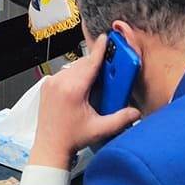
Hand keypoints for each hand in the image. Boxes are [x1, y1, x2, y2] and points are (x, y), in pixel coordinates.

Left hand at [29, 34, 140, 167]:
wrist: (50, 147)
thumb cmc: (72, 138)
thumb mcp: (100, 129)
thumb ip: (120, 119)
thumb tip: (137, 112)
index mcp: (73, 89)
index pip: (90, 64)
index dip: (100, 50)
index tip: (105, 38)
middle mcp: (60, 82)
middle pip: (83, 64)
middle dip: (95, 64)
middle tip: (108, 68)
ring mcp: (51, 83)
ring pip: (73, 68)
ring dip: (84, 70)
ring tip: (94, 82)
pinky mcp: (46, 86)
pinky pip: (64, 73)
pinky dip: (74, 76)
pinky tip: (81, 86)